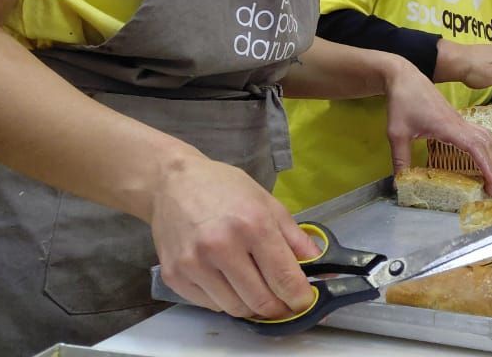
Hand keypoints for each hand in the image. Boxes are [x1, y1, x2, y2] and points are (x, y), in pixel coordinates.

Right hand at [149, 151, 318, 319]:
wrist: (172, 183)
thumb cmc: (223, 188)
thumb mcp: (267, 203)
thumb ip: (295, 238)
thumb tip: (319, 266)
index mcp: (252, 225)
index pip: (284, 278)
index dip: (299, 298)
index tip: (304, 302)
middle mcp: (222, 247)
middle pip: (260, 301)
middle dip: (278, 308)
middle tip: (283, 303)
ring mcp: (194, 264)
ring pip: (235, 309)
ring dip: (251, 306)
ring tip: (256, 290)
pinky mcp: (175, 277)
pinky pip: (210, 306)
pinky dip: (225, 301)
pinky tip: (228, 282)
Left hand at [382, 58, 491, 195]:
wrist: (405, 77)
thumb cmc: (402, 102)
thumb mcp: (397, 133)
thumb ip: (400, 159)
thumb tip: (398, 184)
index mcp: (447, 127)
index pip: (474, 147)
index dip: (485, 165)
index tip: (491, 182)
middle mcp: (459, 123)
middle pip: (486, 143)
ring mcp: (459, 119)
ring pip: (486, 136)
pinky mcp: (457, 118)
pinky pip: (479, 132)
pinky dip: (487, 145)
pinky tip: (486, 153)